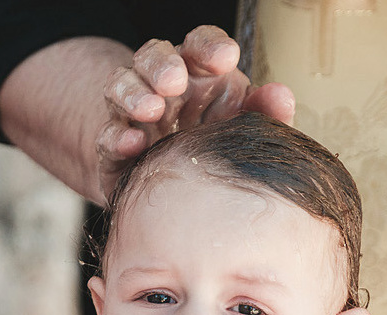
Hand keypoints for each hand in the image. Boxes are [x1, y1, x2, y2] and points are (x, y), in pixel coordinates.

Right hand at [97, 25, 295, 199]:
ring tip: (151, 110)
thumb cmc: (216, 150)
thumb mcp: (245, 130)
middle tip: (175, 82)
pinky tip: (133, 143)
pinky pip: (107, 136)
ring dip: (133, 93)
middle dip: (161, 64)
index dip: (209, 46)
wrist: (180, 197)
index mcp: (200, 74)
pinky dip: (116, 137)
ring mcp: (134, 116)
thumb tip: (280, 95)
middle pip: (152, 56)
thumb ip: (264, 114)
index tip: (226, 59)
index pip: (199, 44)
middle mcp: (163, 88)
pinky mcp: (114, 150)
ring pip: (120, 86)